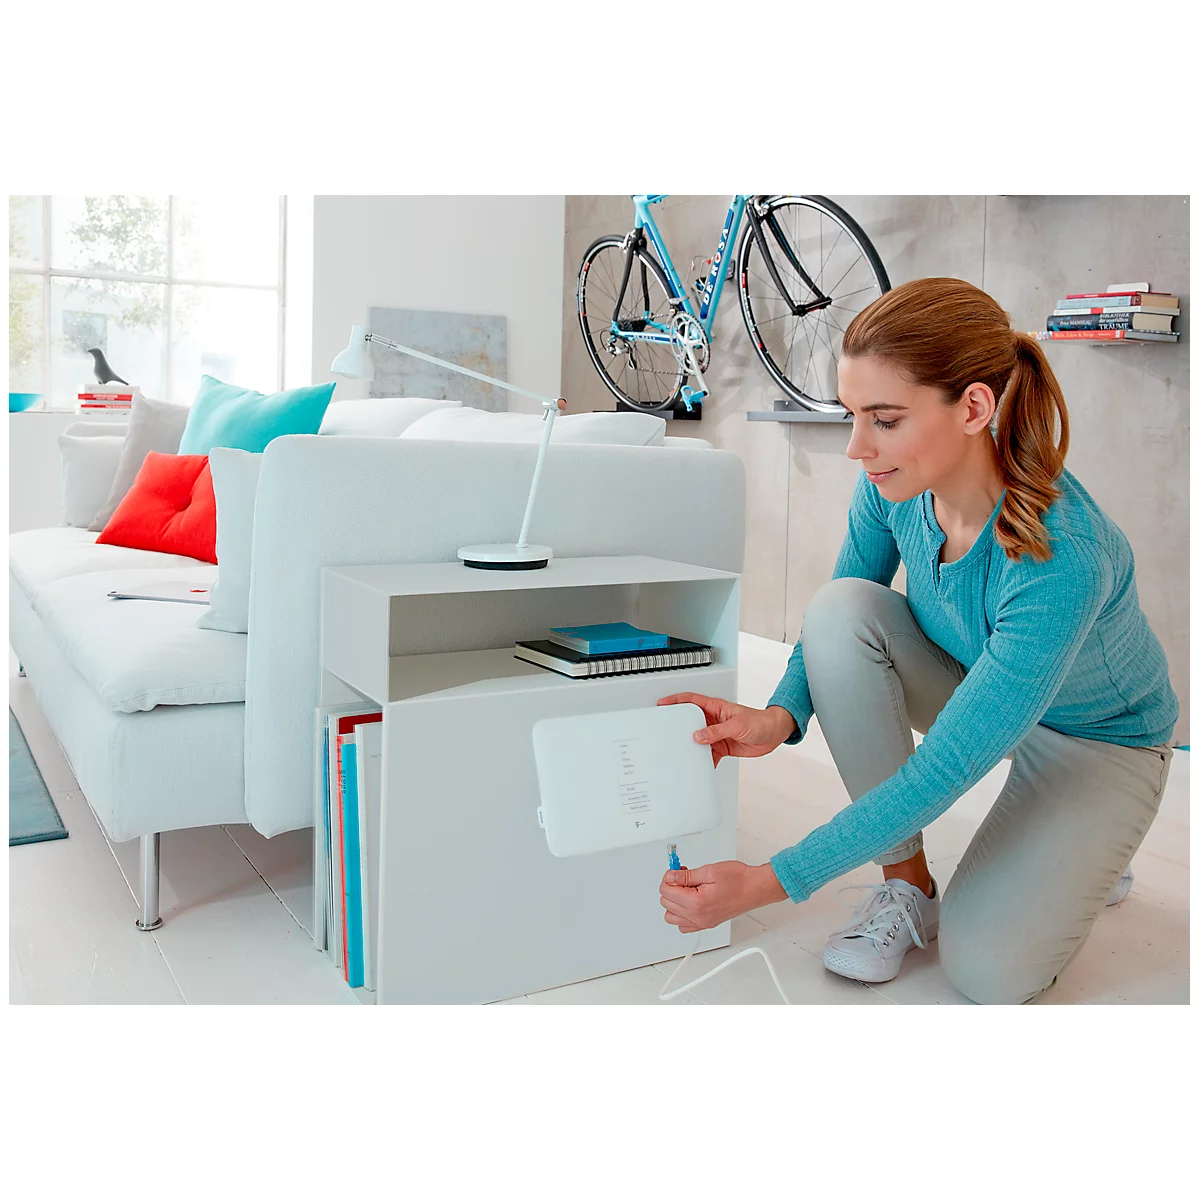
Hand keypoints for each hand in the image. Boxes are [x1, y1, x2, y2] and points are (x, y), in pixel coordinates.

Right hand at [657, 692, 794, 766]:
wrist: (773, 735)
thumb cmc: (759, 722)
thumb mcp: (737, 725)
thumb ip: (717, 731)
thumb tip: (698, 736)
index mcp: (716, 708)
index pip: (691, 701)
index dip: (675, 701)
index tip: (662, 704)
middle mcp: (714, 720)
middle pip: (690, 721)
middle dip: (678, 726)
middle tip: (666, 732)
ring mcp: (717, 734)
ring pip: (698, 739)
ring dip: (691, 746)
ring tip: (681, 753)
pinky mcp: (722, 747)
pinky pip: (708, 754)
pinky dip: (703, 760)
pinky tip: (700, 765)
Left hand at [659, 860, 787, 932]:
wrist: (755, 888)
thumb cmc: (738, 880)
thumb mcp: (709, 871)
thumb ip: (686, 876)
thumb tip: (670, 876)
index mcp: (696, 903)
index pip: (666, 892)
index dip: (669, 877)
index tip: (676, 871)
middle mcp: (698, 917)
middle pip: (666, 904)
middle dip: (671, 887)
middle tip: (682, 876)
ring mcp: (702, 922)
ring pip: (671, 917)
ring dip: (673, 902)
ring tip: (685, 888)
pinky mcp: (707, 924)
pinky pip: (684, 925)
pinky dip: (681, 914)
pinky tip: (689, 901)